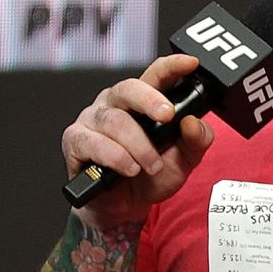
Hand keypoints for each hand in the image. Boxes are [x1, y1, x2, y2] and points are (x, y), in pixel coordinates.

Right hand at [61, 54, 214, 227]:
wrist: (125, 208)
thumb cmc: (151, 176)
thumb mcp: (184, 161)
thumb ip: (196, 141)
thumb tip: (194, 122)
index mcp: (142, 101)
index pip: (156, 74)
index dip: (172, 66)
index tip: (190, 63)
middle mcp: (115, 104)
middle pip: (129, 88)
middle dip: (151, 100)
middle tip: (168, 117)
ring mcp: (93, 120)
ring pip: (115, 121)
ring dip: (138, 145)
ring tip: (151, 165)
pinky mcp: (76, 140)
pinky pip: (93, 142)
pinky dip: (116, 157)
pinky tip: (129, 169)